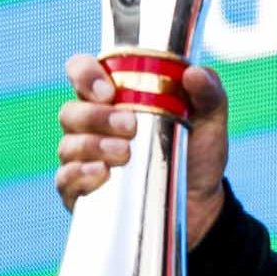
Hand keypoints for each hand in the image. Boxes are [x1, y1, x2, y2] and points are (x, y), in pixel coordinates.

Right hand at [56, 54, 230, 249]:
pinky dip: (80, 175)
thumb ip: (208, 92)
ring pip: (68, 145)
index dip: (85, 74)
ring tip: (125, 152)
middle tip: (130, 125)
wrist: (201, 202)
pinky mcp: (82, 190)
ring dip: (93, 146)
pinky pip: (66, 180)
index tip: (109, 91)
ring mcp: (84, 158)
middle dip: (96, 116)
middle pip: (71, 112)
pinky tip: (103, 174)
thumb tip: (194, 73)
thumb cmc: (198, 152)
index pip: (81, 73)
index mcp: (115, 98)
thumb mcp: (210, 120)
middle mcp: (92, 125)